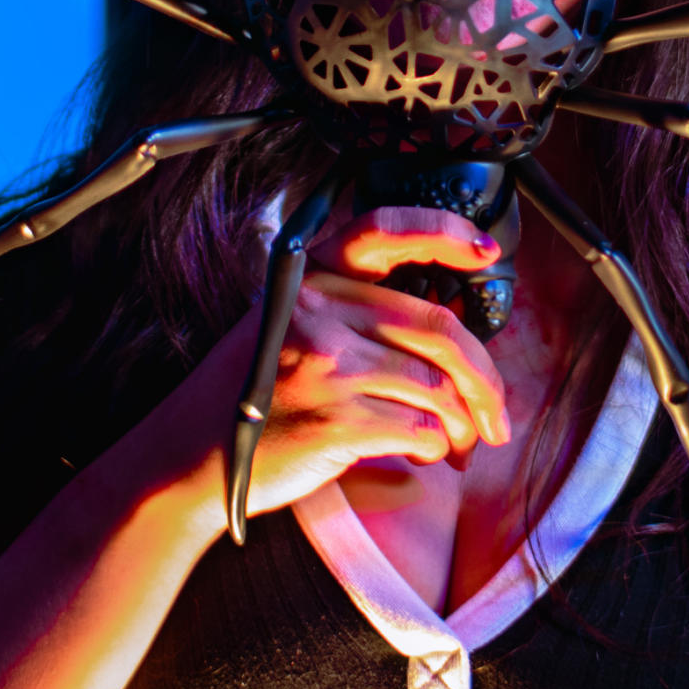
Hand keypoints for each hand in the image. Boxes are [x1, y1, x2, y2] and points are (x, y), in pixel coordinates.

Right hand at [161, 205, 512, 520]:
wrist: (189, 458)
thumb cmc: (249, 394)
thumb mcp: (286, 324)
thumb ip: (351, 311)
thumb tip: (446, 330)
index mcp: (310, 277)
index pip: (383, 231)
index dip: (443, 232)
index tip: (486, 250)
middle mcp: (319, 310)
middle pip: (438, 329)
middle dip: (486, 379)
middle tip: (499, 414)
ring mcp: (327, 364)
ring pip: (436, 386)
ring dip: (462, 424)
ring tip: (460, 444)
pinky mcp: (335, 419)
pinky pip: (419, 428)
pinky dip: (434, 447)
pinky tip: (424, 456)